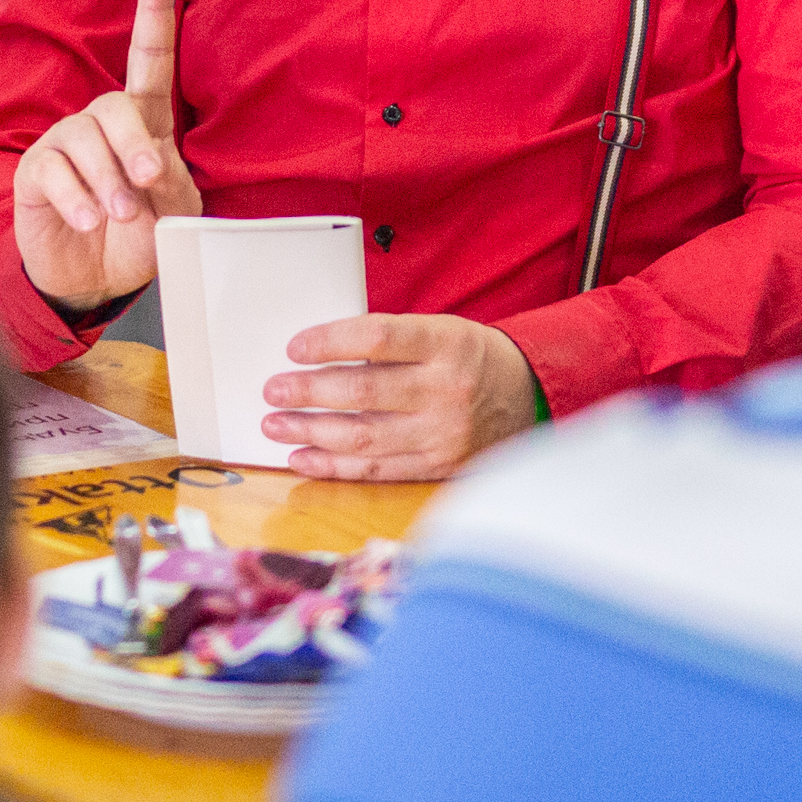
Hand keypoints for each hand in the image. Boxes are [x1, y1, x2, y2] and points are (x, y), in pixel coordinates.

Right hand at [13, 0, 201, 310]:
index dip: (152, 10)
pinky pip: (52, 171)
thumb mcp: (174, 212)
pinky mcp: (36, 172)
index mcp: (144, 122)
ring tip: (119, 215)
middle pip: (114, 106)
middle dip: (134, 143)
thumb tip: (153, 160)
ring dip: (107, 180)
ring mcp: (65, 145)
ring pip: (82, 139)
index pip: (149, 58)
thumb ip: (174, 182)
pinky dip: (77, 198)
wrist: (95, 278)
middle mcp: (101, 124)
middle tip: (147, 181)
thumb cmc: (139, 236)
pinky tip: (89, 220)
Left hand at [259, 314, 535, 481]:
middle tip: (274, 389)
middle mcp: (446, 389)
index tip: (295, 347)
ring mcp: (442, 433)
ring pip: (363, 436)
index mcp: (446, 344)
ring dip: (310, 431)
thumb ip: (389, 343)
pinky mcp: (437, 466)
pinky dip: (333, 466)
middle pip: (363, 392)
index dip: (330, 341)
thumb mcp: (440, 332)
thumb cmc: (468, 358)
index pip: (379, 338)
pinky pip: (375, 470)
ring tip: (276, 424)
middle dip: (308, 392)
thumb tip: (317, 357)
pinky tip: (303, 456)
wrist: (527, 395)